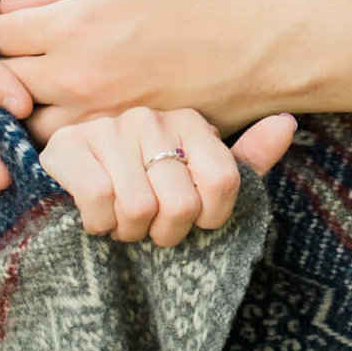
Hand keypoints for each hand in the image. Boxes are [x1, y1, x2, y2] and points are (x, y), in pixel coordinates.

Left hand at [0, 0, 266, 136]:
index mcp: (71, 24)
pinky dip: (55, 130)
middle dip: (1, 64)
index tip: (12, 23)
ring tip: (40, 86)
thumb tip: (14, 1)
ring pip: (23, 119)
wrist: (246, 51)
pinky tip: (68, 111)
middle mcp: (73, 75)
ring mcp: (92, 114)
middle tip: (19, 56)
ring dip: (23, 103)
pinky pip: (61, 146)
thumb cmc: (189, 1)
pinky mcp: (113, 140)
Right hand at [39, 106, 296, 246]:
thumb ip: (246, 160)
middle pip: (183, 204)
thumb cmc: (140, 192)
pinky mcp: (68, 145)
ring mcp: (108, 128)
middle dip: (165, 233)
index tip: (192, 224)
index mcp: (189, 121)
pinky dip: (99, 226)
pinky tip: (94, 217)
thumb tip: (288, 123)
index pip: (224, 182)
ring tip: (119, 220)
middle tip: (147, 227)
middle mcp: (150, 117)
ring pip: (141, 208)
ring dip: (128, 232)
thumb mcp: (197, 180)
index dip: (209, 220)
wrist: (62, 198)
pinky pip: (101, 203)